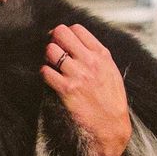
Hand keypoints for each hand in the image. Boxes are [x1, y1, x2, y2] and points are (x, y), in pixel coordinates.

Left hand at [42, 23, 130, 155]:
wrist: (112, 126)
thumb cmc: (112, 101)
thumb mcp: (111, 71)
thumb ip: (96, 55)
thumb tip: (79, 43)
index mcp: (101, 54)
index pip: (77, 29)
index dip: (66, 33)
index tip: (63, 41)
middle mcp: (89, 61)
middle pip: (61, 33)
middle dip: (53, 39)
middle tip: (53, 49)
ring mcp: (77, 74)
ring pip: (50, 50)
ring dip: (47, 56)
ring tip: (52, 65)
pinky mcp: (66, 89)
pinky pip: (45, 71)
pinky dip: (44, 73)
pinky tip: (50, 78)